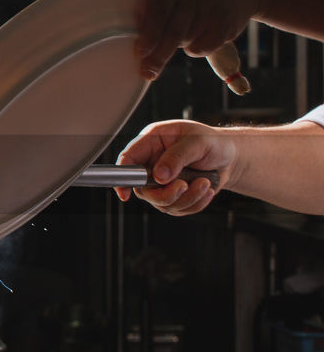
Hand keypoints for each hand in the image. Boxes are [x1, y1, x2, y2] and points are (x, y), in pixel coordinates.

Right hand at [114, 120, 237, 215]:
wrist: (230, 158)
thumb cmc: (212, 143)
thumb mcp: (197, 142)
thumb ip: (177, 157)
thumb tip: (159, 176)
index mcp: (151, 143)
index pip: (128, 159)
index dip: (122, 176)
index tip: (125, 193)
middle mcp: (152, 164)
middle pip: (143, 189)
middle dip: (165, 194)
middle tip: (184, 186)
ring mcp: (161, 183)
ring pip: (162, 203)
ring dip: (186, 198)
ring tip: (205, 183)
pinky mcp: (173, 196)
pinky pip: (177, 209)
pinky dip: (195, 203)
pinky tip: (206, 190)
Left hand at [135, 0, 260, 80]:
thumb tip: (125, 25)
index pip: (160, 4)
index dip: (149, 31)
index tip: (140, 51)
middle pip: (174, 28)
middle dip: (158, 54)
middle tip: (147, 71)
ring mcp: (216, 1)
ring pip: (187, 38)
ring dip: (176, 45)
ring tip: (173, 37)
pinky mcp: (228, 19)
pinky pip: (204, 46)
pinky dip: (195, 49)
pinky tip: (193, 40)